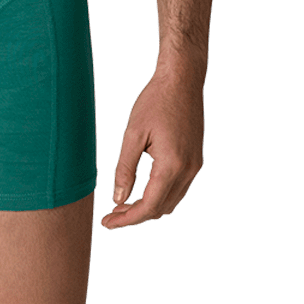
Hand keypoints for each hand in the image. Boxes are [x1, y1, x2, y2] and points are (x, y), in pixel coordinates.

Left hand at [100, 62, 204, 229]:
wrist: (182, 79)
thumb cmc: (155, 100)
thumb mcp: (133, 133)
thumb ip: (125, 168)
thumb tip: (118, 199)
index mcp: (172, 165)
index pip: (149, 206)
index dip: (127, 219)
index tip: (107, 223)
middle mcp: (188, 171)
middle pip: (161, 209)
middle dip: (135, 215)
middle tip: (111, 213)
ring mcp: (195, 167)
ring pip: (171, 202)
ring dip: (149, 207)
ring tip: (123, 203)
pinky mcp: (196, 160)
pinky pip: (179, 189)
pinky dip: (160, 195)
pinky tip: (143, 189)